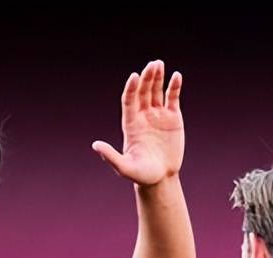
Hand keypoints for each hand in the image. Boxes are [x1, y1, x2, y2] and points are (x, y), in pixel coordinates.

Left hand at [92, 59, 183, 185]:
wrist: (161, 178)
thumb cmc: (142, 174)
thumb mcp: (125, 167)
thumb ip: (111, 156)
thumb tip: (95, 145)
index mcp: (131, 123)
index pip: (129, 100)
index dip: (131, 88)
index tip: (134, 77)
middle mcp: (143, 115)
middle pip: (143, 91)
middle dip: (147, 78)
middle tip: (152, 65)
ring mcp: (158, 115)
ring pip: (156, 91)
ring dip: (157, 77)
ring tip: (159, 64)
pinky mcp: (173, 118)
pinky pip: (173, 98)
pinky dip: (174, 87)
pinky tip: (176, 76)